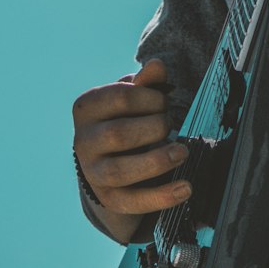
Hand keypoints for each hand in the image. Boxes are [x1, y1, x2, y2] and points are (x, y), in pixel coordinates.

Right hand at [72, 58, 190, 221]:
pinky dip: (161, 197)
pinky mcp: (108, 197)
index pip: (120, 98)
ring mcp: (92, 172)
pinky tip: (185, 188)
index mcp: (86, 108)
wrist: (109, 151)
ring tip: (182, 152)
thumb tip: (157, 65)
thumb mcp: (133, 94)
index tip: (164, 101)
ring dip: (157, 161)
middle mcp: (82, 141)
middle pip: (118, 134)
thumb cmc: (125, 114)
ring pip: (120, 171)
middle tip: (170, 123)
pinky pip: (132, 201)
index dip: (150, 98)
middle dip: (154, 127)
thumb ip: (147, 81)